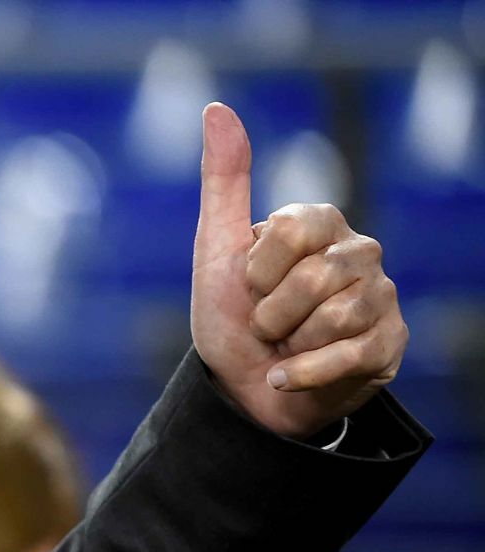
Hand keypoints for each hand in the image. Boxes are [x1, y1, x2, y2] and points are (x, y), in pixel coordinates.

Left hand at [189, 102, 407, 438]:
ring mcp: (381, 298)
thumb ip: (223, 181)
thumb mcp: (215, 251)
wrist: (241, 390)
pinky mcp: (389, 345)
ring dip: (289, 344)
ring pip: (335, 317)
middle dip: (270, 314)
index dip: (257, 270)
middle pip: (315, 279)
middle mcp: (359, 253)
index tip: (249, 286)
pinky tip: (286, 377)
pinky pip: (351, 355)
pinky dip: (303, 373)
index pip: (293, 228)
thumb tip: (216, 109)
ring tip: (284, 346)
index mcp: (319, 223)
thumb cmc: (230, 318)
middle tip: (265, 324)